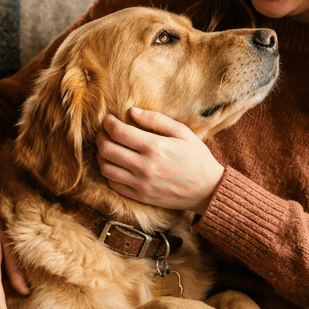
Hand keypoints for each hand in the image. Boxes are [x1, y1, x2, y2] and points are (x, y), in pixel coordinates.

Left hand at [96, 107, 224, 212]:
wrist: (208, 190)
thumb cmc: (197, 158)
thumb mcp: (182, 132)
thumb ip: (157, 120)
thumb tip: (132, 111)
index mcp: (154, 147)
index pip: (118, 132)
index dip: (108, 123)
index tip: (108, 119)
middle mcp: (144, 166)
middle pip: (106, 150)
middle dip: (100, 137)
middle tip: (104, 132)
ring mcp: (140, 184)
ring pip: (105, 168)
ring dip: (102, 155)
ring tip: (108, 148)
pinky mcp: (140, 196)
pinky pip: (113, 184)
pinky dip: (109, 173)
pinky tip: (116, 165)